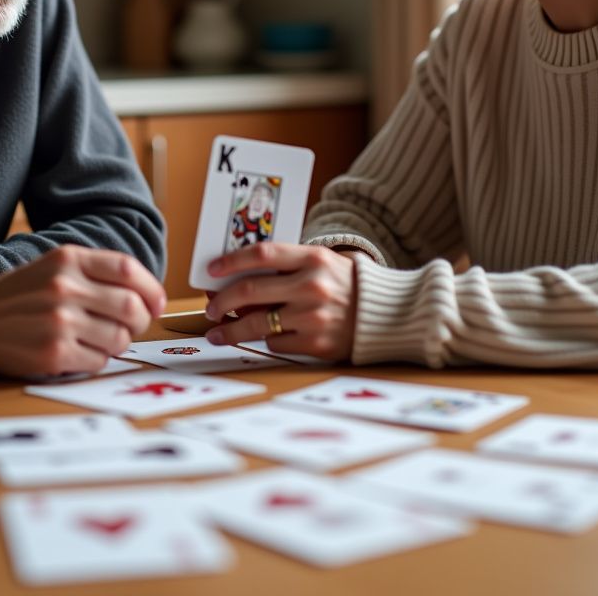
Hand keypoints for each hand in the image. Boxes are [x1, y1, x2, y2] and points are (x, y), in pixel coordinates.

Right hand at [0, 245, 165, 377]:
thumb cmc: (22, 296)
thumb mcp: (55, 266)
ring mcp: (59, 321)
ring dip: (117, 344)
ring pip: (120, 338)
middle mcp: (65, 287)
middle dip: (140, 322)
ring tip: (99, 340)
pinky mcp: (53, 353)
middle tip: (131, 327)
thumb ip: (97, 273)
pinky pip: (99, 361)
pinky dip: (97, 360)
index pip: (129, 269)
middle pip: (132, 307)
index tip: (155, 304)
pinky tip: (80, 352)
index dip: (151, 289)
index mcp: (68, 259)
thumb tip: (149, 297)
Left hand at [202, 243, 356, 361]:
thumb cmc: (347, 286)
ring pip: (257, 323)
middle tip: (210, 309)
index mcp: (313, 259)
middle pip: (250, 291)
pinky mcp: (316, 344)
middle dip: (221, 301)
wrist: (387, 315)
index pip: (262, 254)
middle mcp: (312, 286)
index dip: (231, 261)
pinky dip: (269, 339)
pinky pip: (276, 343)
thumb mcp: (322, 264)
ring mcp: (313, 317)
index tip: (212, 270)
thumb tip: (238, 280)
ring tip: (218, 333)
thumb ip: (288, 267)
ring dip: (231, 330)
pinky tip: (270, 337)